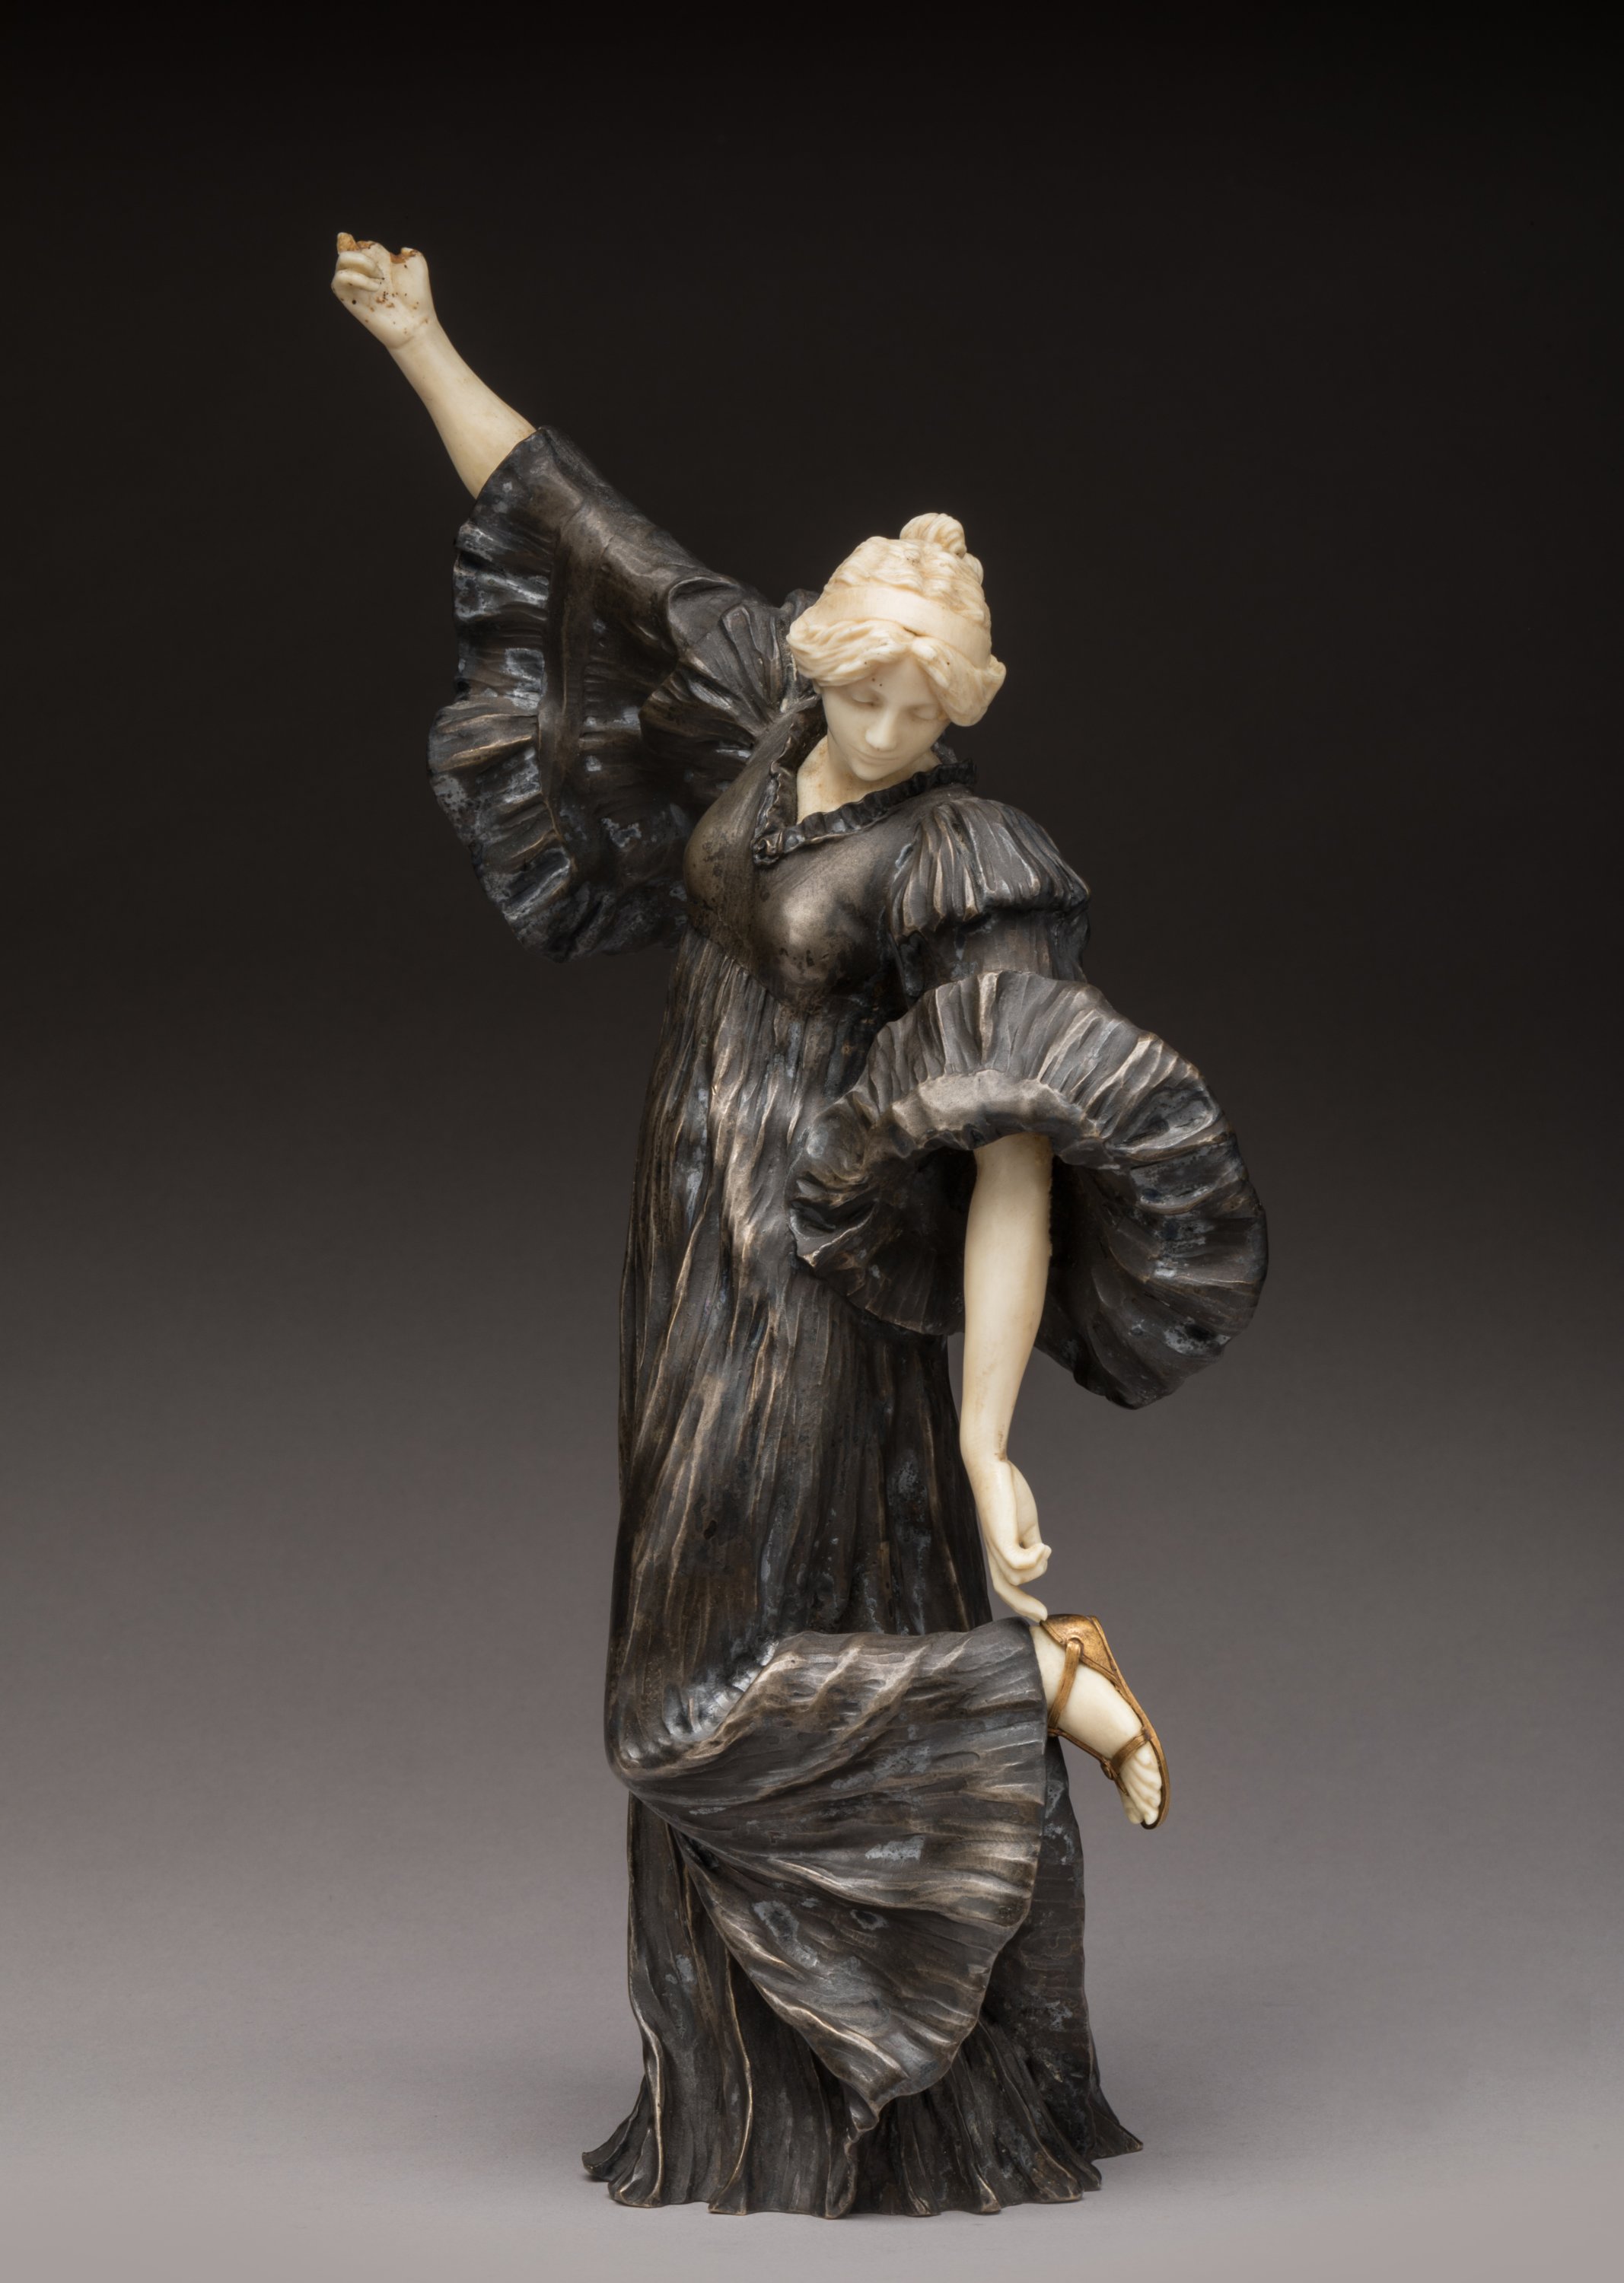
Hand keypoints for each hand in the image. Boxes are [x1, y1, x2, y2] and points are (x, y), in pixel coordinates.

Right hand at [330, 234, 435, 350]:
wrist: (416, 323)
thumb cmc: (418, 298)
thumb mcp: (418, 266)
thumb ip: (409, 253)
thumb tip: (400, 250)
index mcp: (377, 263)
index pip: (363, 244)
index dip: (371, 247)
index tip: (387, 261)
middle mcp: (364, 272)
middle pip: (348, 247)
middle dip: (365, 254)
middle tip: (381, 273)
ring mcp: (356, 285)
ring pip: (341, 260)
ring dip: (360, 262)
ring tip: (379, 280)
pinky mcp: (349, 298)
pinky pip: (339, 278)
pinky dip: (355, 277)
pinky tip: (374, 287)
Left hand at [964, 1449, 1050, 1620]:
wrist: (991, 1466)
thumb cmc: (1008, 1492)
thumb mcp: (1025, 1523)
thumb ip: (1032, 1542)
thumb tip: (1044, 1556)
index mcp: (999, 1550)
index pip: (1006, 1584)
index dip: (1022, 1602)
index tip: (1040, 1613)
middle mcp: (993, 1551)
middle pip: (1004, 1589)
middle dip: (1024, 1606)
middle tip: (1043, 1615)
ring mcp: (995, 1544)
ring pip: (1016, 1577)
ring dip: (1037, 1567)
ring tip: (1043, 1545)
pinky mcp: (999, 1535)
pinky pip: (1017, 1562)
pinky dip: (1035, 1559)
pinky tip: (1043, 1544)